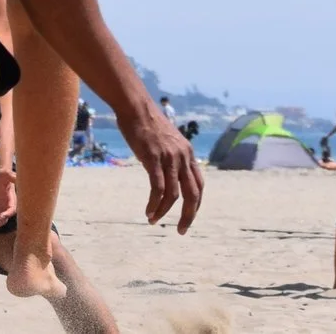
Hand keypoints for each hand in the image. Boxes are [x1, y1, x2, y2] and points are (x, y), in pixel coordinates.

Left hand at [0, 166, 17, 227]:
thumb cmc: (4, 174)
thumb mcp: (7, 174)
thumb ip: (12, 177)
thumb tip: (17, 177)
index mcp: (12, 198)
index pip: (12, 208)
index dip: (8, 212)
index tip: (3, 215)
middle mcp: (8, 204)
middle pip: (7, 215)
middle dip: (2, 220)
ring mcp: (2, 206)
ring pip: (2, 218)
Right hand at [121, 105, 204, 233]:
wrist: (136, 106)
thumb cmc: (147, 123)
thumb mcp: (168, 141)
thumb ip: (172, 157)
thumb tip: (168, 173)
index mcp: (188, 154)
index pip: (199, 185)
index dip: (195, 205)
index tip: (187, 217)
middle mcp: (183, 157)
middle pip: (193, 195)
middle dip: (188, 216)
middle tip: (181, 230)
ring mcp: (169, 158)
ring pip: (174, 195)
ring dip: (164, 212)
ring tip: (154, 220)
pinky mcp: (153, 158)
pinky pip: (158, 188)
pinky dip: (154, 204)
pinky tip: (148, 211)